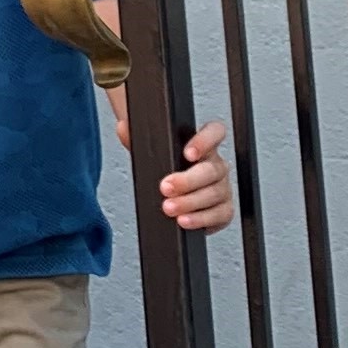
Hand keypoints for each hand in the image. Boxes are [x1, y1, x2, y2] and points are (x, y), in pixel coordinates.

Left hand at [105, 91, 236, 235]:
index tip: (188, 153)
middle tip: (166, 187)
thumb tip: (124, 127)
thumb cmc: (165, 170)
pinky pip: (220, 215)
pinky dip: (202, 219)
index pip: (215, 132)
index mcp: (203, 144)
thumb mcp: (150, 151)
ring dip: (191, 202)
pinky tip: (184, 220)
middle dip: (188, 180)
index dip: (205, 141)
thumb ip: (136, 137)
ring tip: (169, 208)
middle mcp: (216, 165)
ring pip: (215, 193)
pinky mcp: (223, 210)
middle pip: (212, 169)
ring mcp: (222, 188)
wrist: (171, 196)